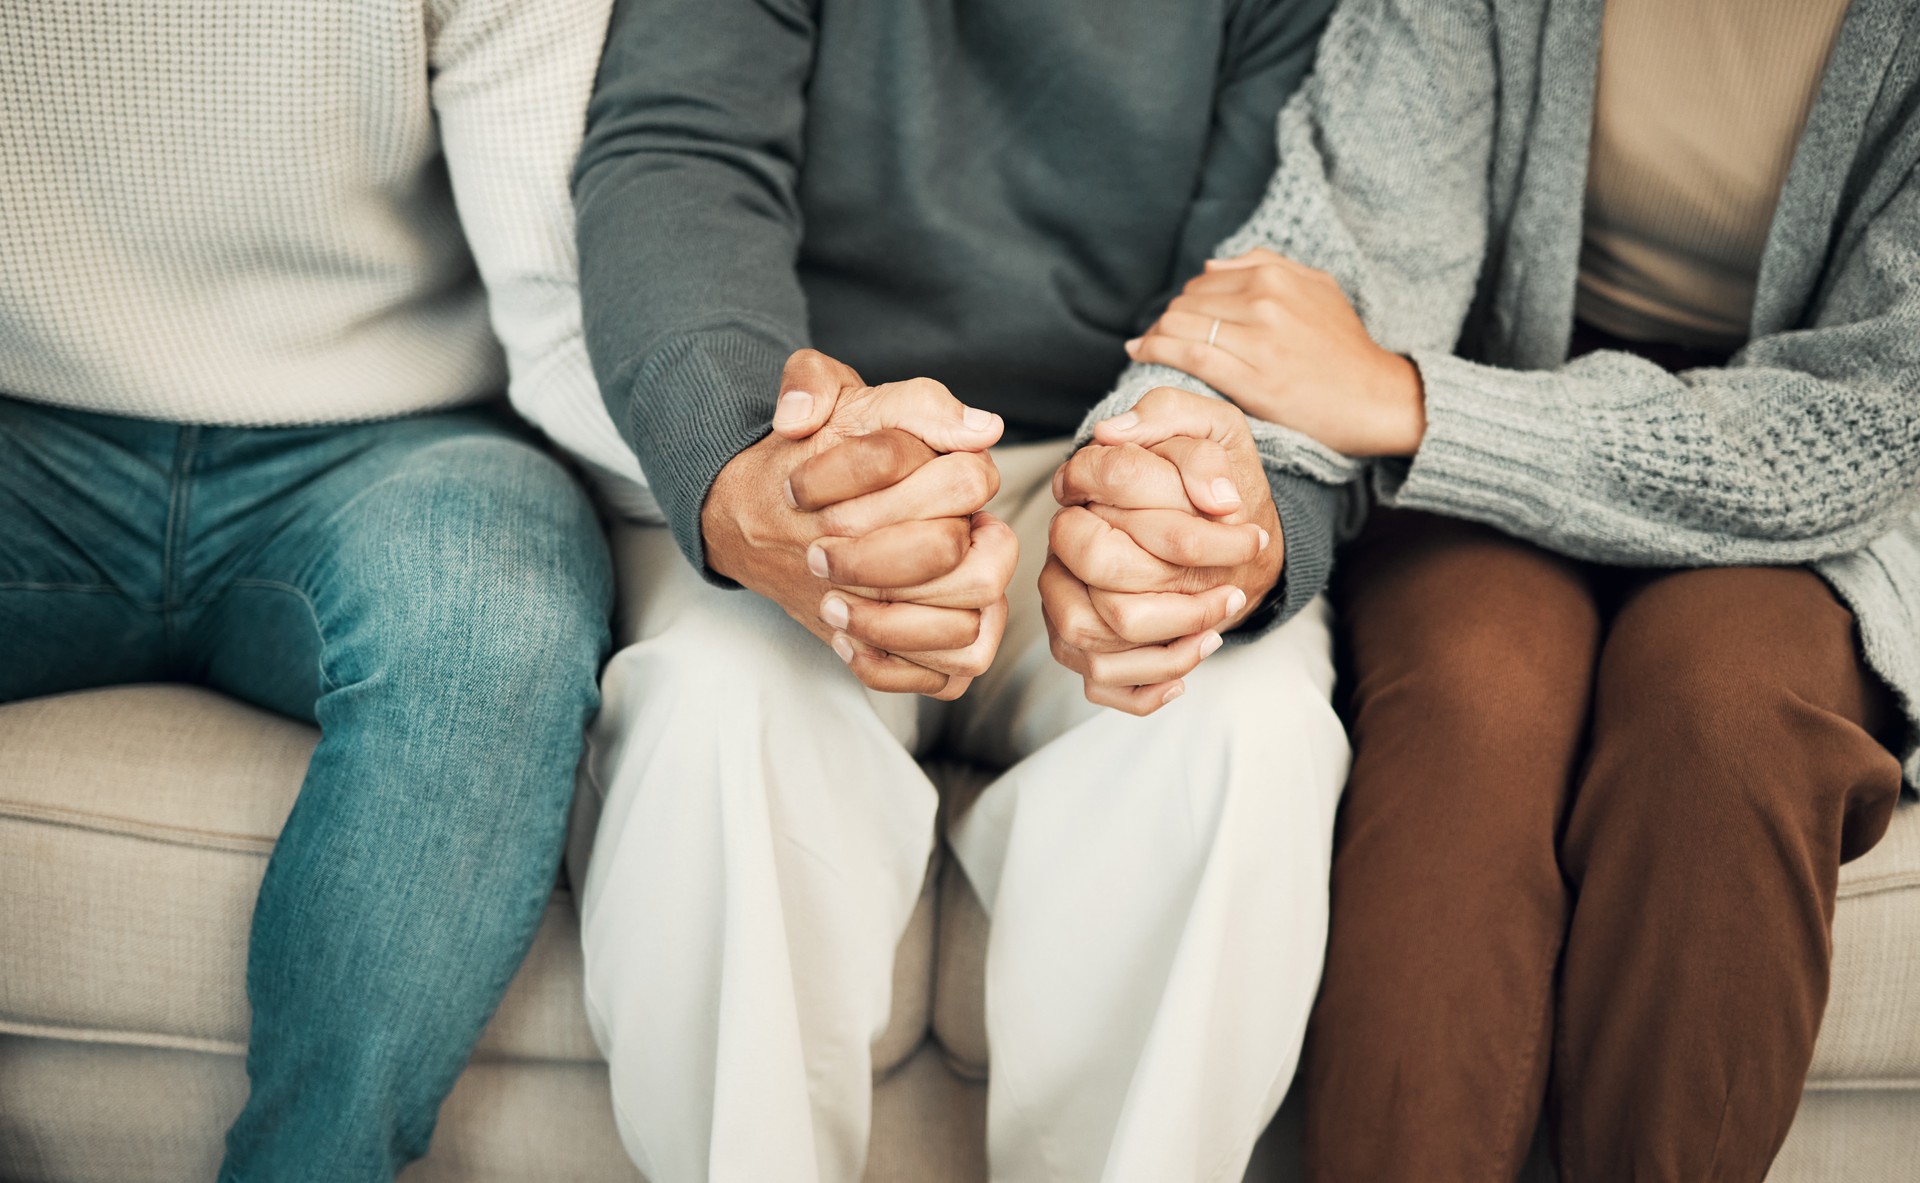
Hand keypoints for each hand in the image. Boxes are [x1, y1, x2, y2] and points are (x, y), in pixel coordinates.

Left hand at [703, 350, 1014, 698]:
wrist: (783, 509)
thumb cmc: (817, 451)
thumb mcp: (821, 395)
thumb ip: (842, 382)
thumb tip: (953, 421)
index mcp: (965, 474)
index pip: (966, 484)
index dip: (882, 492)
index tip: (802, 493)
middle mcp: (983, 539)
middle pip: (973, 569)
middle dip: (882, 565)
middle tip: (816, 557)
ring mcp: (975, 600)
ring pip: (967, 632)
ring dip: (889, 624)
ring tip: (828, 604)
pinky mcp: (950, 649)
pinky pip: (947, 677)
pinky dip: (891, 665)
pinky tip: (843, 640)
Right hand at [1041, 388, 1280, 714]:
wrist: (1231, 532)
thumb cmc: (1219, 482)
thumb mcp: (1214, 428)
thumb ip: (1172, 414)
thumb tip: (1116, 433)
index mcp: (1085, 481)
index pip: (1113, 482)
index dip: (1186, 510)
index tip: (1241, 520)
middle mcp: (1063, 542)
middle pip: (1102, 565)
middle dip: (1181, 582)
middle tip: (1235, 588)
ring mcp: (1064, 599)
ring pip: (1096, 633)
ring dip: (1171, 641)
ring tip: (1218, 627)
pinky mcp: (1080, 647)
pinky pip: (1101, 682)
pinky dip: (1150, 685)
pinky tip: (1187, 669)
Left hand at [1124, 247, 1425, 456]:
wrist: (1376, 397)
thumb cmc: (1346, 347)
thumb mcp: (1318, 287)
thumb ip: (1267, 265)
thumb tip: (1210, 265)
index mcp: (1276, 276)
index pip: (1203, 282)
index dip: (1182, 302)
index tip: (1173, 319)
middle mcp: (1264, 300)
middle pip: (1186, 302)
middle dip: (1165, 319)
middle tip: (1156, 337)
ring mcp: (1257, 339)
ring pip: (1181, 325)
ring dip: (1154, 335)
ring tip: (1146, 347)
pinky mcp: (1251, 378)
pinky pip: (1187, 355)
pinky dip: (1154, 350)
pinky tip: (1139, 353)